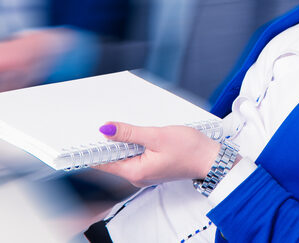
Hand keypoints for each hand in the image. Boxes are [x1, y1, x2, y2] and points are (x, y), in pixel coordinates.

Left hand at [94, 123, 220, 186]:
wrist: (210, 159)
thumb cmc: (189, 150)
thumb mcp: (156, 136)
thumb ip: (129, 133)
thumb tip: (106, 130)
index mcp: (135, 172)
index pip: (103, 163)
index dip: (94, 148)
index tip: (88, 134)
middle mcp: (137, 176)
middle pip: (113, 159)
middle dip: (109, 141)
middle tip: (109, 122)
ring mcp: (145, 172)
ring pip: (124, 155)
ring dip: (124, 141)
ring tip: (127, 126)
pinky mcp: (152, 166)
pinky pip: (135, 155)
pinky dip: (134, 143)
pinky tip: (139, 133)